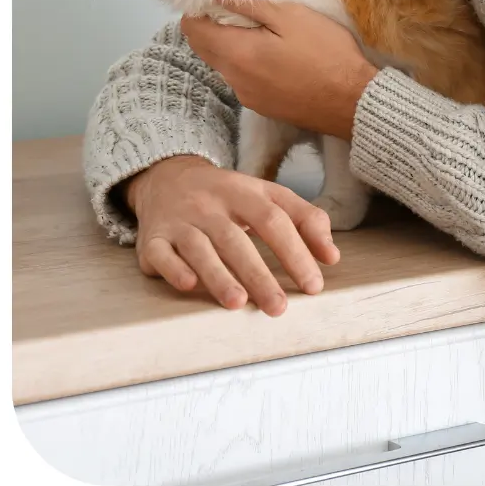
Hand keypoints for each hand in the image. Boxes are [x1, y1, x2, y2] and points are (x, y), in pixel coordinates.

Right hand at [124, 155, 340, 315]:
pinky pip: (160, 253)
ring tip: (239, 302)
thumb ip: (305, 218)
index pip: (275, 220)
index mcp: (245, 193)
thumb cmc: (228, 195)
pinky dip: (173, 269)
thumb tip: (332, 256)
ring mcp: (180, 221)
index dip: (296, 252)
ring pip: (199, 248)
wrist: (168, 177)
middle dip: (259, 275)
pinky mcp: (152, 238)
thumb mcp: (268, 195)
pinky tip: (189, 285)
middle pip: (237, 240)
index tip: (313, 285)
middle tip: (279, 308)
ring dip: (218, 276)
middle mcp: (211, 206)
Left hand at [181, 0, 378, 141]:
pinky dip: (247, 65)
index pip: (192, 30)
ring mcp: (247, 96)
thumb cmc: (326, 53)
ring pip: (223, 66)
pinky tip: (275, 59)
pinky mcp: (262, 108)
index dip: (199, 10)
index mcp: (236, 53)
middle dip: (211, 28)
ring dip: (231, 48)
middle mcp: (233, 78)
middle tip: (239, 13)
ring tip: (262, 35)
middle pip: (203, 49)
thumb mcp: (292, 17)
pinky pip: (241, 81)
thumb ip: (250, 6)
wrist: (352, 102)